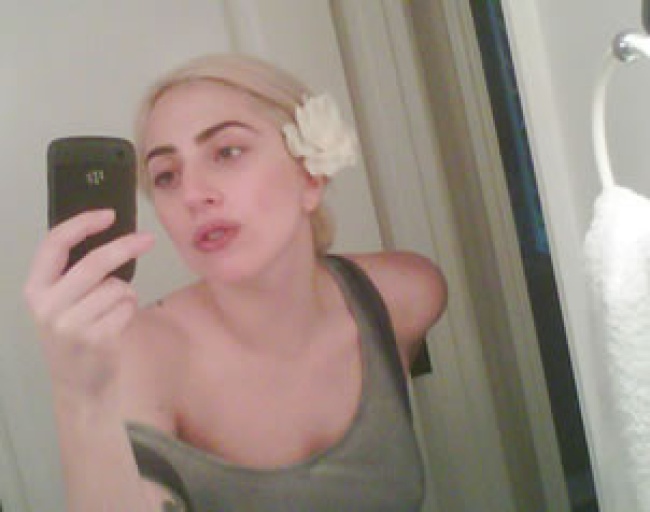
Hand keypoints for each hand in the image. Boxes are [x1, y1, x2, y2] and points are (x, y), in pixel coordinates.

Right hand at [23, 209, 153, 403]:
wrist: (80, 386)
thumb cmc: (76, 335)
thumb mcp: (61, 303)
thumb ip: (74, 273)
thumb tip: (111, 233)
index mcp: (35, 289)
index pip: (54, 244)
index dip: (82, 223)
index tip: (108, 214)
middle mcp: (48, 306)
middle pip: (95, 262)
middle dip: (126, 246)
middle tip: (147, 239)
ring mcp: (70, 324)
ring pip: (117, 286)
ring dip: (126, 292)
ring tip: (113, 309)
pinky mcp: (95, 338)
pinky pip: (127, 306)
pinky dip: (130, 309)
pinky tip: (117, 324)